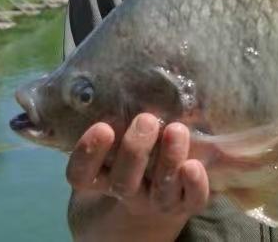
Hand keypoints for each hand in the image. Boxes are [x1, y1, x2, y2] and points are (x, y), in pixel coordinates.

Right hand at [66, 114, 209, 221]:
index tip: (102, 127)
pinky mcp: (187, 204)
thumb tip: (123, 75)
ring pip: (160, 191)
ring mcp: (158, 201)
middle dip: (135, 150)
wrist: (158, 190)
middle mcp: (128, 191)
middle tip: (146, 120)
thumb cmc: (133, 146)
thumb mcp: (117, 132)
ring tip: (176, 129)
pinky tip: (194, 165)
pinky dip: (195, 185)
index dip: (89, 154)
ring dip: (168, 160)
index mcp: (102, 177)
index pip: (82, 174)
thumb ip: (115, 112)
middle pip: (123, 182)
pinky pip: (192, 201)